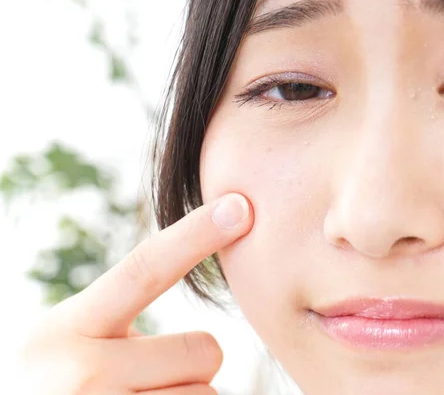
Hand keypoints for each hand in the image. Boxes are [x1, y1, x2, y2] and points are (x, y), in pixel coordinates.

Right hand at [15, 193, 253, 393]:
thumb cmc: (63, 385)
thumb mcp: (75, 338)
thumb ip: (123, 311)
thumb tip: (207, 311)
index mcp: (69, 328)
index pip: (144, 270)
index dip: (196, 236)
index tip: (240, 207)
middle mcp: (83, 372)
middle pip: (205, 351)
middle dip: (192, 364)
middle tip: (149, 378)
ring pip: (207, 394)